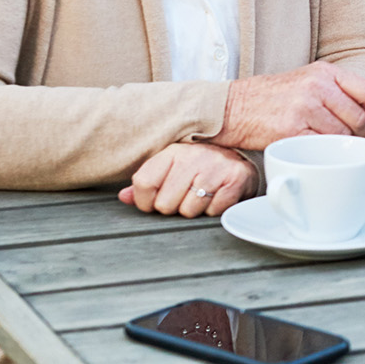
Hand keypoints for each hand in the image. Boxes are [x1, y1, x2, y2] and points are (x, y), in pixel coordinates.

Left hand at [118, 143, 255, 216]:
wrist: (240, 160)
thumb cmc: (200, 168)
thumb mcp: (172, 169)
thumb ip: (147, 184)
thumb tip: (124, 197)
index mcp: (173, 152)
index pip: (144, 183)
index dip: (145, 201)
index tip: (154, 202)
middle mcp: (193, 156)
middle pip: (165, 204)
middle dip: (174, 208)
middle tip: (185, 197)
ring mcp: (215, 167)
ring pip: (189, 211)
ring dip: (195, 210)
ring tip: (203, 195)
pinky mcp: (235, 179)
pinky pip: (213, 212)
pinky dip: (214, 210)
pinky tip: (217, 196)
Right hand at [212, 61, 364, 149]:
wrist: (231, 108)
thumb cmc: (270, 98)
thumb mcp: (306, 80)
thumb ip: (335, 90)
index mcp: (325, 72)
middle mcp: (317, 87)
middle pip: (359, 118)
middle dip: (361, 135)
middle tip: (353, 141)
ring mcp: (304, 108)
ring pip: (343, 135)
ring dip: (344, 147)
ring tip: (334, 148)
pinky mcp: (292, 130)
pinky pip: (323, 147)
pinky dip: (326, 154)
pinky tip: (320, 153)